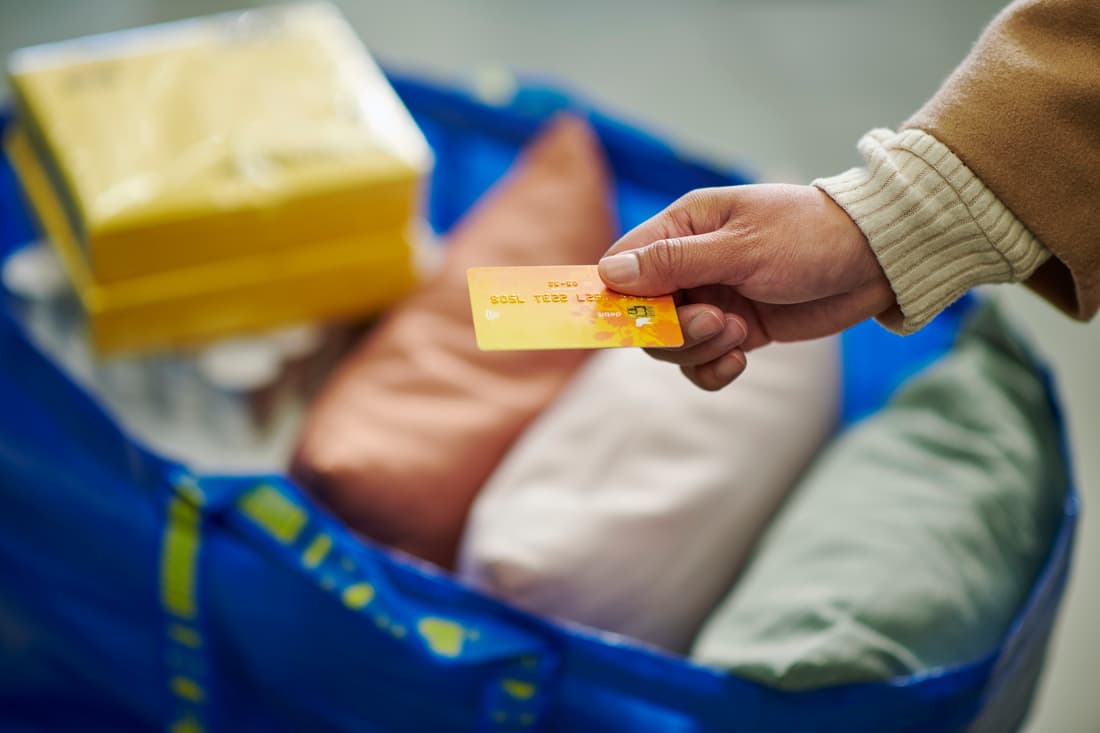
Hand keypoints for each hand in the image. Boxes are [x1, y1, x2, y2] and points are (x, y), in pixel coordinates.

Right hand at [598, 184, 894, 389]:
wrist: (875, 261)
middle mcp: (690, 265)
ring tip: (738, 332)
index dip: (618, 298)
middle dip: (673, 330)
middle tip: (716, 323)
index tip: (632, 322)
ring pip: (671, 344)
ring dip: (698, 348)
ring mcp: (711, 299)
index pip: (622, 265)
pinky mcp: (736, 330)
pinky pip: (702, 362)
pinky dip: (713, 368)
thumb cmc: (810, 236)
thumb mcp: (742, 246)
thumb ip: (675, 261)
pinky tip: (741, 358)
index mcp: (683, 228)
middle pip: (643, 315)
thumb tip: (609, 272)